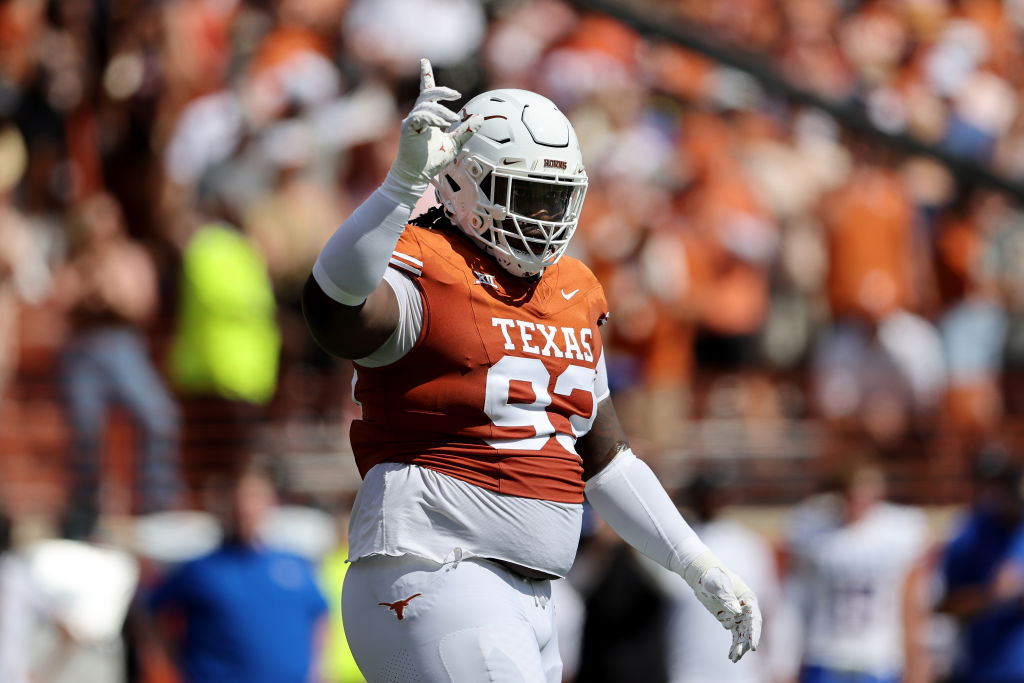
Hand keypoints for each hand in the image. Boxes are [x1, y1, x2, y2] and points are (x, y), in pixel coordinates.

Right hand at [385, 58, 481, 196]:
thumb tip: (480, 117)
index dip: (425, 75)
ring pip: (426, 105)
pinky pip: (421, 116)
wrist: (417, 174)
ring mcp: (412, 121)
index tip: (424, 60)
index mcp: (428, 116)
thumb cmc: (433, 160)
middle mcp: (418, 115)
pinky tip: (442, 125)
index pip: (427, 91)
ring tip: (453, 120)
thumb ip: (466, 130)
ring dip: (442, 111)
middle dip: (442, 91)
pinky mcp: (409, 128)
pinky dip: (434, 118)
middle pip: (428, 93)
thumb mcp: (455, 143)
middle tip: (457, 95)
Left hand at [683, 552, 762, 662]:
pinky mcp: (730, 620)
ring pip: (742, 635)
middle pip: (750, 629)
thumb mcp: (719, 584)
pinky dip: (733, 645)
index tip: (753, 646)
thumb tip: (736, 611)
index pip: (755, 619)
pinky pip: (734, 635)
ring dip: (740, 647)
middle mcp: (746, 609)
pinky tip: (730, 656)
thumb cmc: (712, 575)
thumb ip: (727, 597)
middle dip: (748, 642)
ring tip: (734, 659)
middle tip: (744, 653)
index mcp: (748, 598)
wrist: (702, 575)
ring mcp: (738, 615)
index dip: (755, 633)